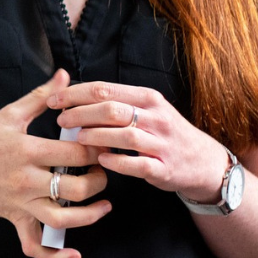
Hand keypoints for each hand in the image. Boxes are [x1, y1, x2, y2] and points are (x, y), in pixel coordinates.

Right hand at [0, 69, 110, 257]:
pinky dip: (55, 256)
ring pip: (63, 220)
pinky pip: (35, 246)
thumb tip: (64, 75)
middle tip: (105, 170)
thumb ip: (41, 96)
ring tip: (104, 204)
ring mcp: (21, 204)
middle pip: (76, 188)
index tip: (106, 142)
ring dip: (90, 216)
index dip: (97, 149)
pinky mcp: (15, 220)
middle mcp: (26, 180)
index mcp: (27, 150)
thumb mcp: (9, 114)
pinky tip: (74, 254)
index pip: (75, 154)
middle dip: (99, 180)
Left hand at [50, 80, 228, 202]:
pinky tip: (101, 160)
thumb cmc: (165, 133)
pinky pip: (137, 164)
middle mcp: (156, 117)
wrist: (203, 162)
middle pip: (111, 109)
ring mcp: (161, 143)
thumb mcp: (148, 109)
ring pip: (124, 134)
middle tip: (61, 119)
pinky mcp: (164, 167)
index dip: (75, 93)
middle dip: (81, 113)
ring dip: (96, 135)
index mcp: (147, 98)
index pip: (105, 89)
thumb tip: (75, 97)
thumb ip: (117, 102)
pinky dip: (117, 161)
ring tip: (77, 138)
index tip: (54, 99)